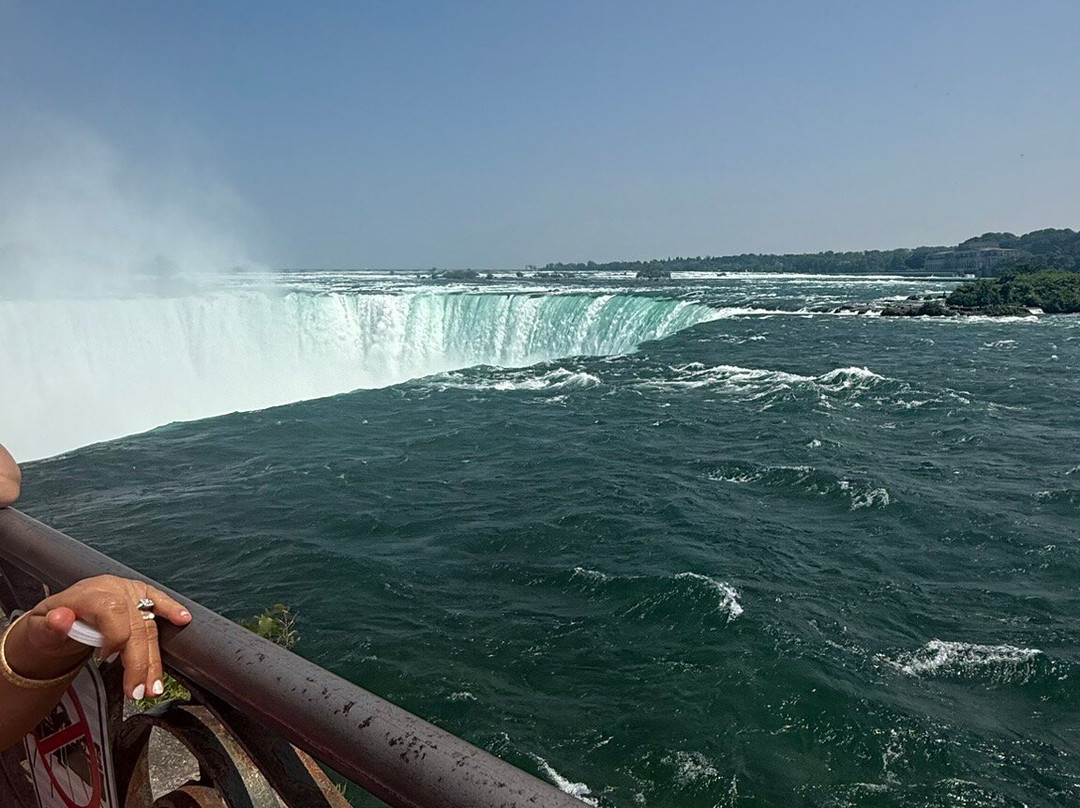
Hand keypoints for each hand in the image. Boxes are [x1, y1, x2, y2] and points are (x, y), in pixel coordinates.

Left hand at [13, 575, 191, 698]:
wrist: (57, 619)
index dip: (115, 635)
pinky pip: (159, 602)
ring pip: (149, 625)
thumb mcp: (38, 628)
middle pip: (135, 623)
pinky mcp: (140, 596)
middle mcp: (112, 589)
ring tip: (153, 687)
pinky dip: (171, 611)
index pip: (111, 609)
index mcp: (87, 594)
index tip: (107, 658)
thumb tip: (60, 619)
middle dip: (139, 661)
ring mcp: (128, 592)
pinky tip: (183, 620)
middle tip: (136, 691)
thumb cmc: (49, 625)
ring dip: (154, 659)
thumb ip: (50, 625)